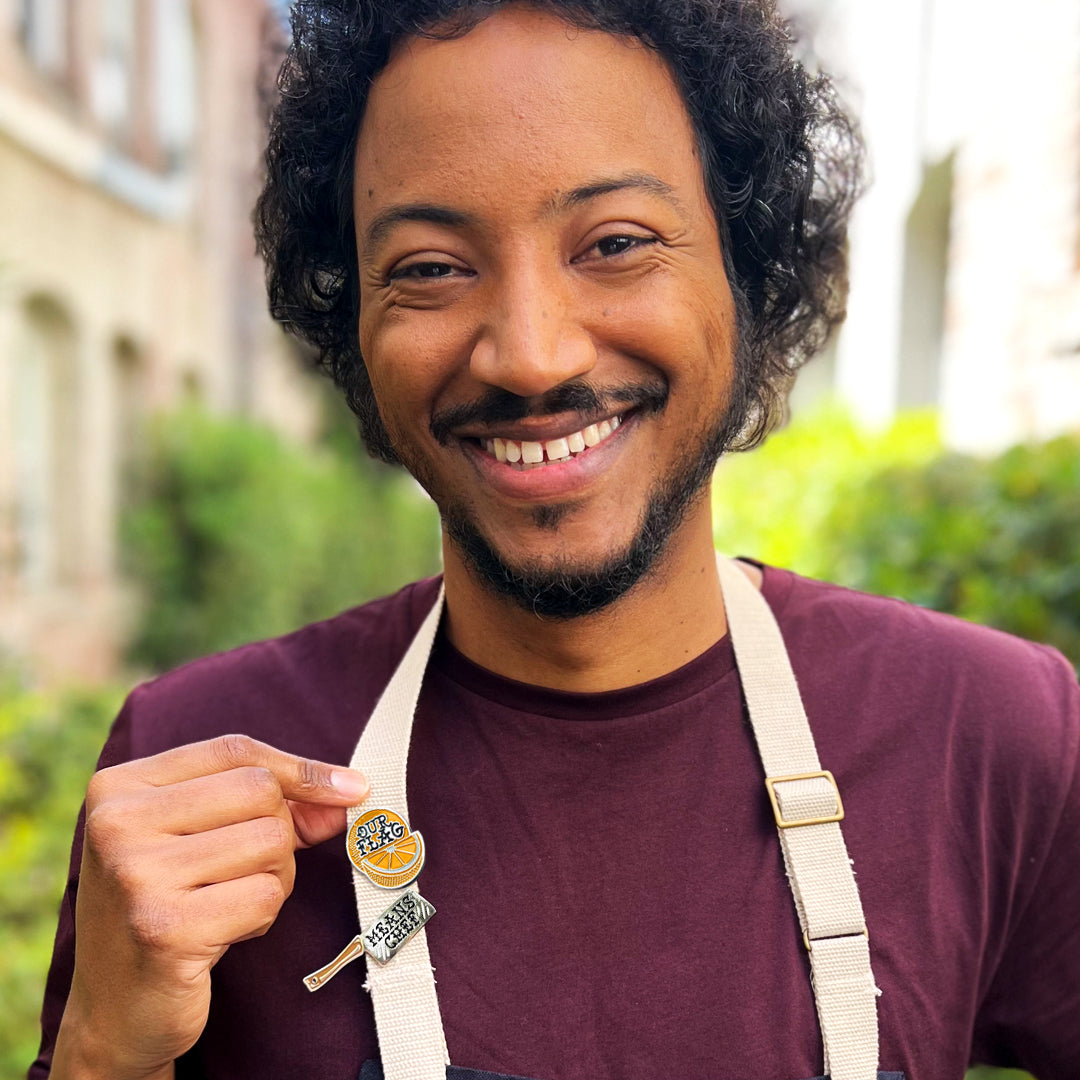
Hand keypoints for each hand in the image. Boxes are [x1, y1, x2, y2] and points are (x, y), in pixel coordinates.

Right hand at [51, 735, 367, 1079]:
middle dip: (278, 835)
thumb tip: (349, 790)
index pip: (235, 751)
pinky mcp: (163, 928)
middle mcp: (118, 822)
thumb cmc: (170, 908)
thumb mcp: (205, 841)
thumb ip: (276, 808)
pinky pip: (264, 897)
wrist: (115, 1011)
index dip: (299, 769)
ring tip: (227, 905)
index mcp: (120, 787)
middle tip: (244, 874)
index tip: (349, 789)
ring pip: (271, 842)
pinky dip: (260, 917)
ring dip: (272, 880)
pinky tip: (221, 934)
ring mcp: (136, 874)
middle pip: (260, 792)